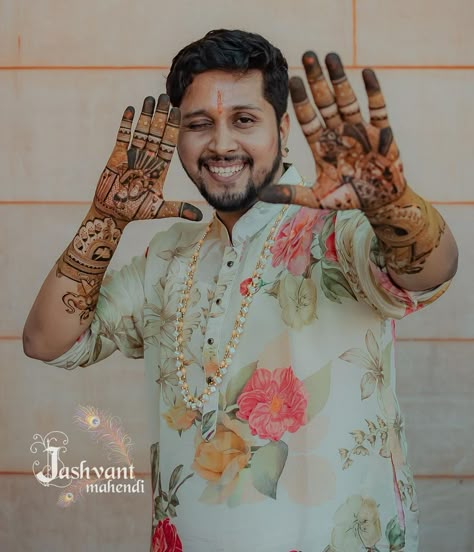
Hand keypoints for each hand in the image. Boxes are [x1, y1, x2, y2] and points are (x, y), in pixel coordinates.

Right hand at [94, 94, 201, 221]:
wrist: (113, 214)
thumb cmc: (135, 212)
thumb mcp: (161, 209)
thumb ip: (180, 209)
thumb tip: (201, 216)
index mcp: (158, 169)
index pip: (168, 144)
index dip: (173, 129)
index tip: (178, 112)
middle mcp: (146, 159)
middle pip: (156, 133)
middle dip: (161, 116)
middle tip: (166, 97)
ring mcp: (131, 156)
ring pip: (141, 131)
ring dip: (146, 115)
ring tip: (151, 98)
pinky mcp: (116, 157)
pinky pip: (123, 137)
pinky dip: (126, 124)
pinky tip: (131, 110)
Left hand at [259, 52, 405, 212]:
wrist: (379, 202)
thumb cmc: (348, 199)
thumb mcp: (316, 198)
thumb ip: (291, 194)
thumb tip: (261, 195)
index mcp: (322, 146)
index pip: (308, 118)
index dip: (301, 100)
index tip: (292, 80)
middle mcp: (338, 133)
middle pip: (324, 102)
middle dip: (316, 80)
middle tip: (307, 55)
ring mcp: (359, 130)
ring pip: (347, 99)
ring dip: (339, 78)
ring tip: (330, 56)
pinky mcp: (381, 131)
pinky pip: (377, 107)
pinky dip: (372, 91)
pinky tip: (366, 72)